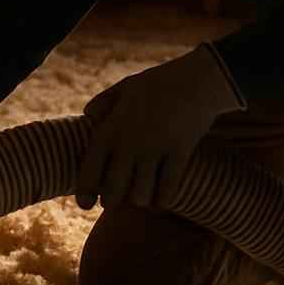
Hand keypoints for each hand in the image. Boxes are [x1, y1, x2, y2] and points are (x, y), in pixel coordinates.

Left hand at [77, 42, 245, 211]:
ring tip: (140, 196)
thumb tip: (87, 115)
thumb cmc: (159, 82)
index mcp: (112, 127)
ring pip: (141, 195)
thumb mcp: (126, 87)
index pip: (90, 168)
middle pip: (114, 190)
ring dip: (140, 199)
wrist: (198, 79)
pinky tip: (161, 199)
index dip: (85, 191)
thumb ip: (104, 101)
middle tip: (114, 202)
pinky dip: (163, 199)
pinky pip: (168, 190)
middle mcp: (130, 143)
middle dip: (112, 201)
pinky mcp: (179, 154)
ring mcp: (155, 150)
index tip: (86, 204)